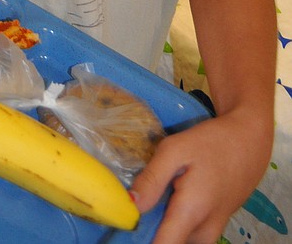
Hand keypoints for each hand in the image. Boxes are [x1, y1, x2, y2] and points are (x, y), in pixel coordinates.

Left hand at [129, 110, 272, 243]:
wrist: (248, 143)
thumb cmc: (211, 143)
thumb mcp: (175, 149)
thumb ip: (152, 178)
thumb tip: (131, 205)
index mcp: (191, 213)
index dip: (141, 238)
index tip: (128, 223)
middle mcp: (203, 233)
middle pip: (168, 243)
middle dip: (149, 228)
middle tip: (140, 201)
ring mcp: (211, 234)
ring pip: (178, 239)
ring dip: (162, 224)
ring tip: (157, 196)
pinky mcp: (213, 230)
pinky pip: (187, 234)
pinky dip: (174, 222)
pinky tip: (170, 198)